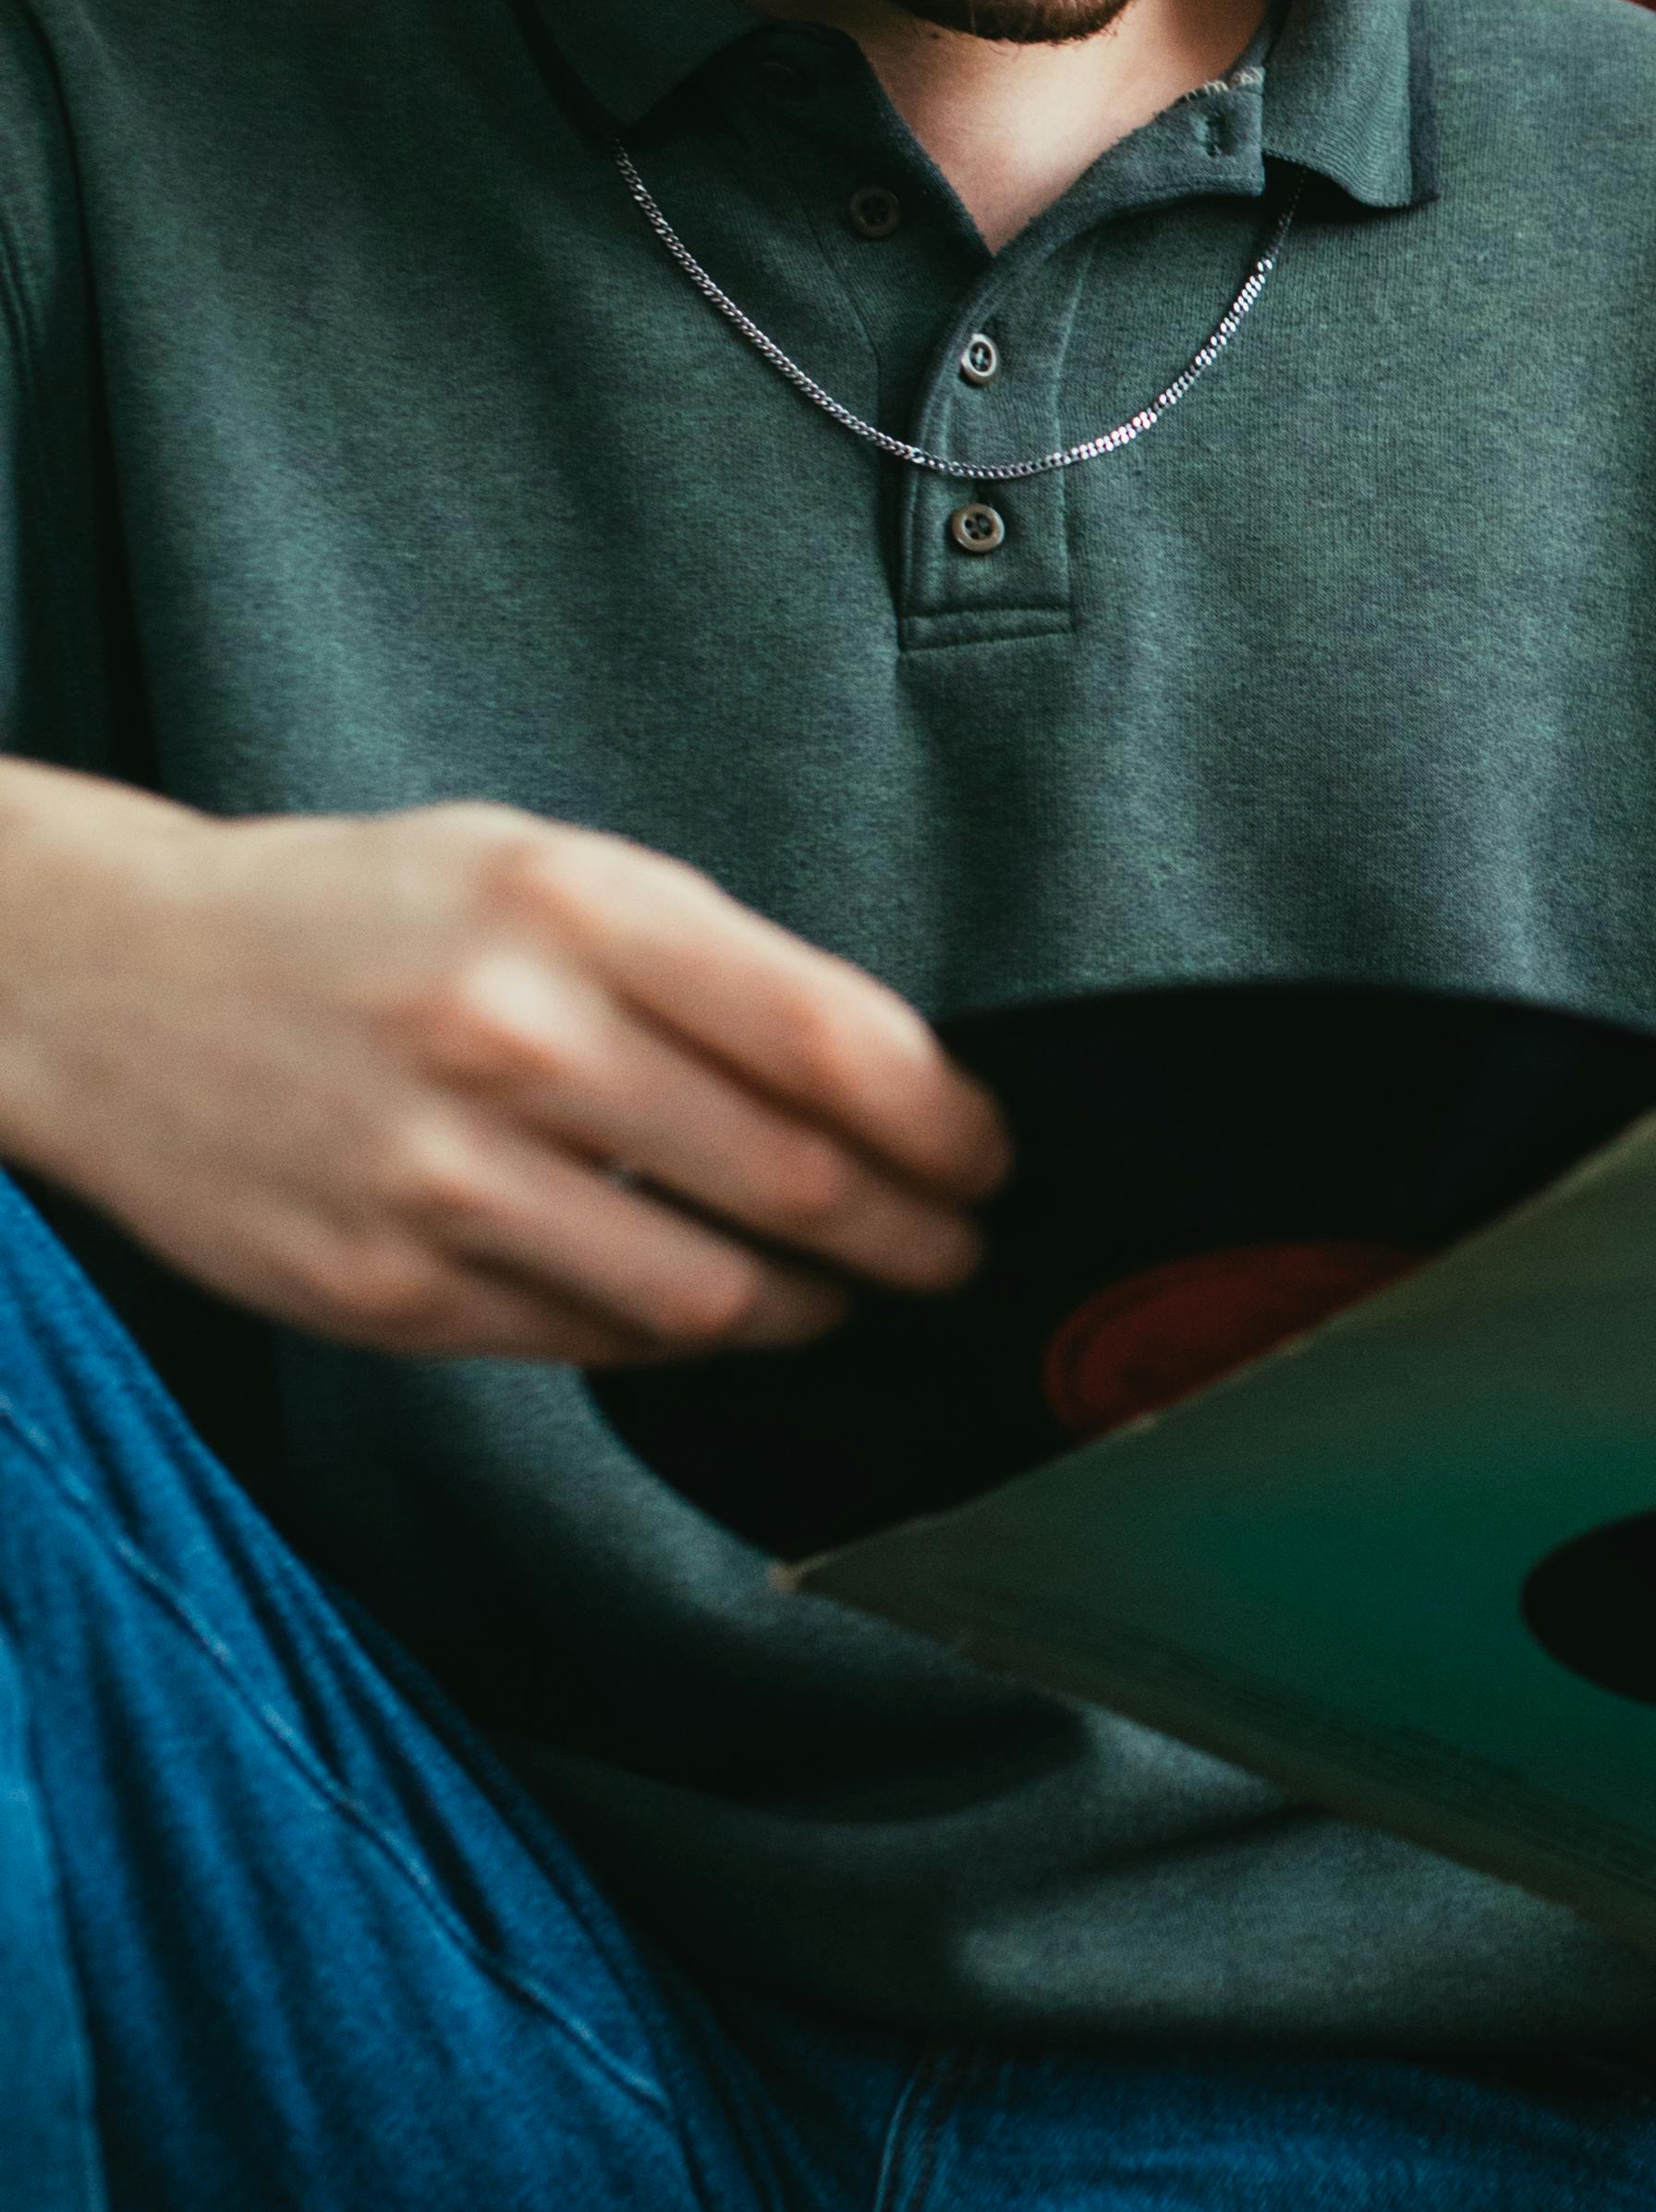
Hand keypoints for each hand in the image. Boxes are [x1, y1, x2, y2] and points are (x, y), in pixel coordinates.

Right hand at [0, 768, 1006, 1359]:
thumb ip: (699, 963)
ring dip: (810, 1309)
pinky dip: (671, 1336)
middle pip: (798, 1182)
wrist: (110, 983)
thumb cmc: (353, 917)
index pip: (833, 1040)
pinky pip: (592, 1343)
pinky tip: (697, 1304)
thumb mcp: (533, 868)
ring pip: (709, 1296)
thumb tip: (882, 1082)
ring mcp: (444, 1179)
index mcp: (573, 908)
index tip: (989, 1156)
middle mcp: (513, 1039)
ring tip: (844, 1292)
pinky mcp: (388, 1290)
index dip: (947, 1122)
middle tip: (955, 1248)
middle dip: (914, 1234)